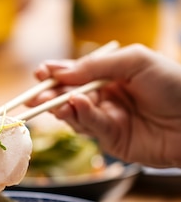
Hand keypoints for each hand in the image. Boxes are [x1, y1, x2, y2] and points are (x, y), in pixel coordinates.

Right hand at [32, 44, 180, 167]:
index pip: (77, 74)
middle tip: (34, 96)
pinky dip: (82, 116)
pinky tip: (77, 105)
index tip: (40, 73)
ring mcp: (109, 119)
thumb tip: (60, 72)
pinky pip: (91, 128)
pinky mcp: (113, 140)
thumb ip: (96, 65)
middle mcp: (107, 97)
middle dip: (51, 95)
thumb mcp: (135, 61)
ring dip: (62, 107)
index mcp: (112, 75)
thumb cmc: (173, 84)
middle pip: (69, 96)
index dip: (57, 74)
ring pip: (75, 114)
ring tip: (52, 102)